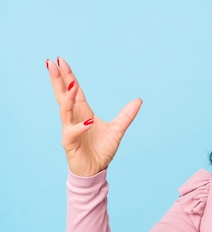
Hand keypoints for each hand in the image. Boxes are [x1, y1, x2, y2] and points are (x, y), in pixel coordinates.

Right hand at [47, 58, 141, 176]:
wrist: (96, 170)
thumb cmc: (101, 150)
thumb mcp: (117, 130)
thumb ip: (126, 115)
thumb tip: (139, 100)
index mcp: (82, 112)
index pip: (74, 91)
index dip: (68, 76)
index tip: (61, 61)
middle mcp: (73, 118)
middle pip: (63, 96)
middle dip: (58, 80)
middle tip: (51, 63)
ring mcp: (69, 130)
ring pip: (64, 111)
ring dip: (67, 99)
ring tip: (71, 86)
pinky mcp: (69, 143)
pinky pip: (72, 132)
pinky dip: (79, 127)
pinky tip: (88, 122)